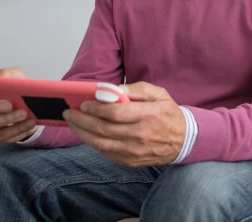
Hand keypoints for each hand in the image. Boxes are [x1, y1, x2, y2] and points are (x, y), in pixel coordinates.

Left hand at [63, 82, 185, 166]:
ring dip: (81, 132)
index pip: (115, 113)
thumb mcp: (158, 93)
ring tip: (72, 123)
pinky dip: (92, 143)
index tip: (84, 103)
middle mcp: (139, 135)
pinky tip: (86, 133)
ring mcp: (133, 151)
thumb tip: (111, 90)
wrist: (183, 141)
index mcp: (148, 115)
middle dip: (81, 119)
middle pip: (103, 128)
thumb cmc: (168, 113)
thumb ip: (136, 89)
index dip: (95, 108)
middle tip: (69, 112)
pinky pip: (105, 153)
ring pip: (100, 143)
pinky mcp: (129, 161)